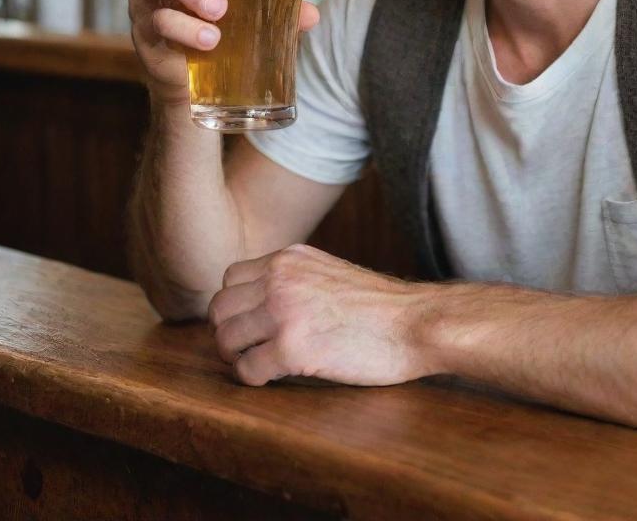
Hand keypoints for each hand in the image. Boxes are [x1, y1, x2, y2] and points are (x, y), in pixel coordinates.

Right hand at [128, 0, 319, 105]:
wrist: (196, 84)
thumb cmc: (224, 33)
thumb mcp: (254, 19)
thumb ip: (281, 12)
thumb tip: (312, 14)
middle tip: (220, 6)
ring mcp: (148, 6)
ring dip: (189, 7)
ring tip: (216, 31)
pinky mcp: (145, 35)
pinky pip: (157, 25)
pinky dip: (183, 32)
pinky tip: (207, 43)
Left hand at [208, 244, 436, 386]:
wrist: (416, 322)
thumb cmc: (381, 306)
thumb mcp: (329, 271)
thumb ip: (295, 278)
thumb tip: (261, 301)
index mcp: (290, 258)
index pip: (230, 278)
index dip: (237, 305)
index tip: (251, 324)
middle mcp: (280, 278)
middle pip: (219, 308)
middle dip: (229, 332)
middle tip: (248, 349)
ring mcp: (284, 312)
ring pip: (225, 338)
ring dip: (238, 357)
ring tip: (261, 364)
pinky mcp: (292, 348)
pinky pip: (247, 370)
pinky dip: (255, 379)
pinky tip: (276, 377)